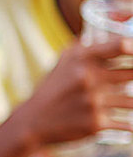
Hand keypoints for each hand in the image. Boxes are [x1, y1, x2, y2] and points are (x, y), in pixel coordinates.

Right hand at [0, 37, 132, 156]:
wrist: (34, 121)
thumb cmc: (51, 89)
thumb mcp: (62, 62)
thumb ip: (84, 47)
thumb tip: (109, 32)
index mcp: (81, 59)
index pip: (120, 45)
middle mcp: (88, 78)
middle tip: (128, 79)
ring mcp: (93, 101)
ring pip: (132, 100)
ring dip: (130, 102)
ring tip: (121, 102)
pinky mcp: (96, 123)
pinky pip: (127, 123)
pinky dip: (128, 124)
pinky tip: (124, 123)